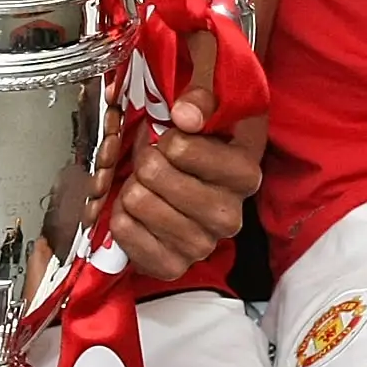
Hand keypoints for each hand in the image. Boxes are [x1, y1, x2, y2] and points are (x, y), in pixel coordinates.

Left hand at [109, 90, 260, 281]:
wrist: (186, 188)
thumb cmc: (196, 146)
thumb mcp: (205, 110)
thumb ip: (200, 100)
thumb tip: (184, 115)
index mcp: (245, 172)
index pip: (183, 148)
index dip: (168, 137)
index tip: (175, 136)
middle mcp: (230, 215)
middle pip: (154, 173)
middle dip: (146, 160)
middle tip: (156, 161)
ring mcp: (202, 245)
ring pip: (137, 201)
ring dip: (133, 187)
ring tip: (148, 185)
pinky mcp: (174, 266)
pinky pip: (126, 232)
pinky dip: (122, 216)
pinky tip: (137, 211)